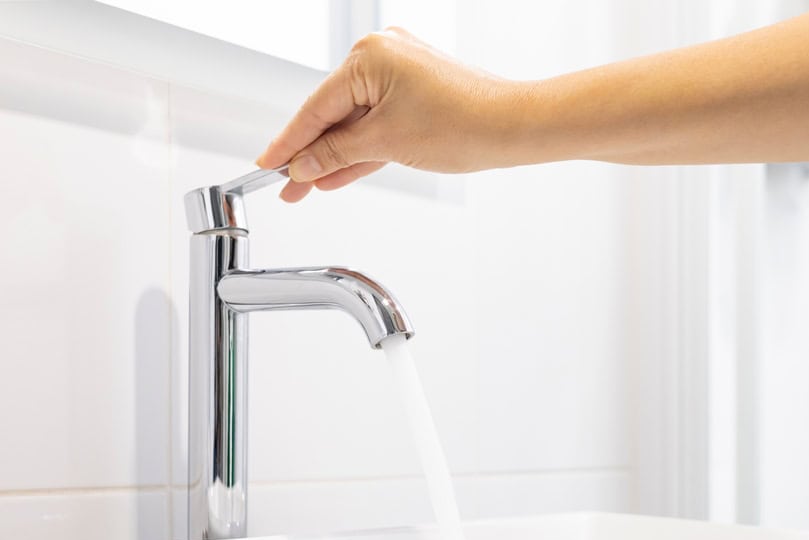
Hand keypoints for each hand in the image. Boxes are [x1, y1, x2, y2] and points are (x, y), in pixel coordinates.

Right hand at [256, 27, 529, 201]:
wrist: (514, 128)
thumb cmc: (464, 124)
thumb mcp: (386, 143)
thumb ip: (337, 154)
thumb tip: (303, 165)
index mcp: (370, 56)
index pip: (316, 106)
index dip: (290, 142)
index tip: (268, 165)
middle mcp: (383, 56)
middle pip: (334, 114)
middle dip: (312, 154)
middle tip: (288, 187)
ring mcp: (401, 74)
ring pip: (356, 122)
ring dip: (336, 156)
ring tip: (308, 187)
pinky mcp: (416, 92)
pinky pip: (379, 123)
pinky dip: (363, 149)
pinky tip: (337, 175)